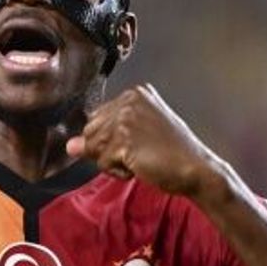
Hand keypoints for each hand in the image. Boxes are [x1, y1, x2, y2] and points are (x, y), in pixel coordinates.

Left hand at [66, 85, 222, 196]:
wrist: (196, 169)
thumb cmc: (171, 154)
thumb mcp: (137, 137)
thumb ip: (104, 137)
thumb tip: (70, 146)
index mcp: (135, 94)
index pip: (97, 119)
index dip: (110, 140)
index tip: (138, 145)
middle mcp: (129, 100)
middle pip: (91, 132)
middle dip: (108, 150)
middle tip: (139, 154)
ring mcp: (126, 118)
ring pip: (94, 148)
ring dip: (113, 162)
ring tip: (140, 160)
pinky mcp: (124, 139)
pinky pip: (102, 162)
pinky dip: (118, 171)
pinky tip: (140, 167)